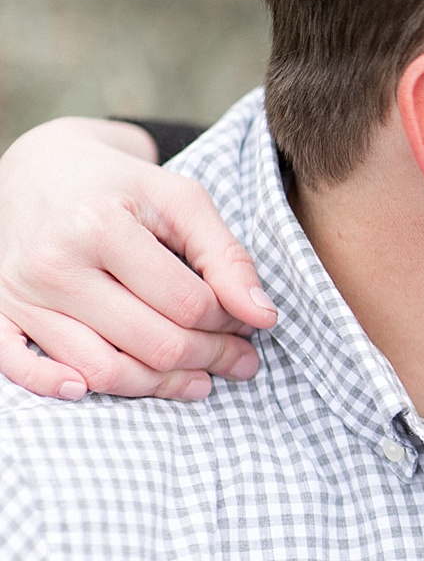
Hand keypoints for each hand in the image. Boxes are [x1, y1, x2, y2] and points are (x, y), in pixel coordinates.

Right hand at [0, 118, 276, 399]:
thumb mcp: (182, 201)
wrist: (39, 171)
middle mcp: (52, 264)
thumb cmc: (121, 186)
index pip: (187, 304)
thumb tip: (263, 316)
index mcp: (99, 227)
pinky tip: (94, 389)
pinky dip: (57, 387)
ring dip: (160, 386)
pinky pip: (21, 369)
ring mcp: (19, 293)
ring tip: (200, 381)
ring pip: (102, 370)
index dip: (230, 322)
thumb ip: (227, 256)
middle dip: (209, 358)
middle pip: (152, 342)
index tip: (247, 322)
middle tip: (240, 361)